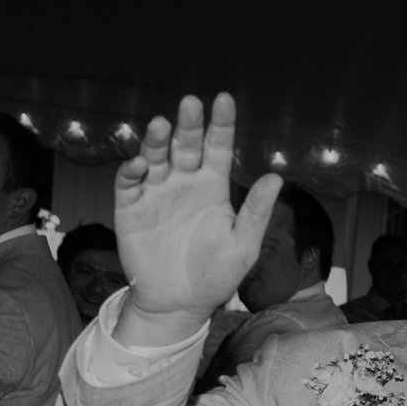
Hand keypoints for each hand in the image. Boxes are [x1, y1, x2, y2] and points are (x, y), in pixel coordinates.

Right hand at [113, 93, 280, 344]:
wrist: (179, 305)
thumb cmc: (215, 276)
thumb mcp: (242, 246)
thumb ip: (255, 212)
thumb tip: (276, 177)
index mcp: (212, 187)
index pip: (218, 147)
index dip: (221, 124)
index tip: (224, 100)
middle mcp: (184, 182)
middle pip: (186, 145)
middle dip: (188, 124)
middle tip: (191, 103)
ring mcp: (156, 192)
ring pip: (156, 156)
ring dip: (157, 140)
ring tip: (161, 125)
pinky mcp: (131, 207)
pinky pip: (129, 183)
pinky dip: (132, 170)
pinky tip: (140, 164)